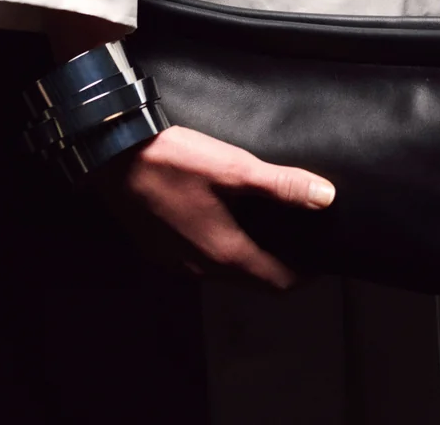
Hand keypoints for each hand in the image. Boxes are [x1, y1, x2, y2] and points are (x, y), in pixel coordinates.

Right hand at [94, 124, 335, 286]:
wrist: (113, 157)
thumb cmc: (175, 161)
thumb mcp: (234, 168)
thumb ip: (281, 185)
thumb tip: (326, 198)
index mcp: (224, 253)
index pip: (277, 283)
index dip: (305, 274)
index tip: (321, 257)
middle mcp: (202, 268)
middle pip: (253, 279)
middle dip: (280, 265)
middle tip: (300, 238)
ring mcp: (177, 262)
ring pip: (226, 271)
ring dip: (250, 256)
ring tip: (268, 226)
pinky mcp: (160, 249)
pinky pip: (202, 259)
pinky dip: (223, 248)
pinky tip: (225, 219)